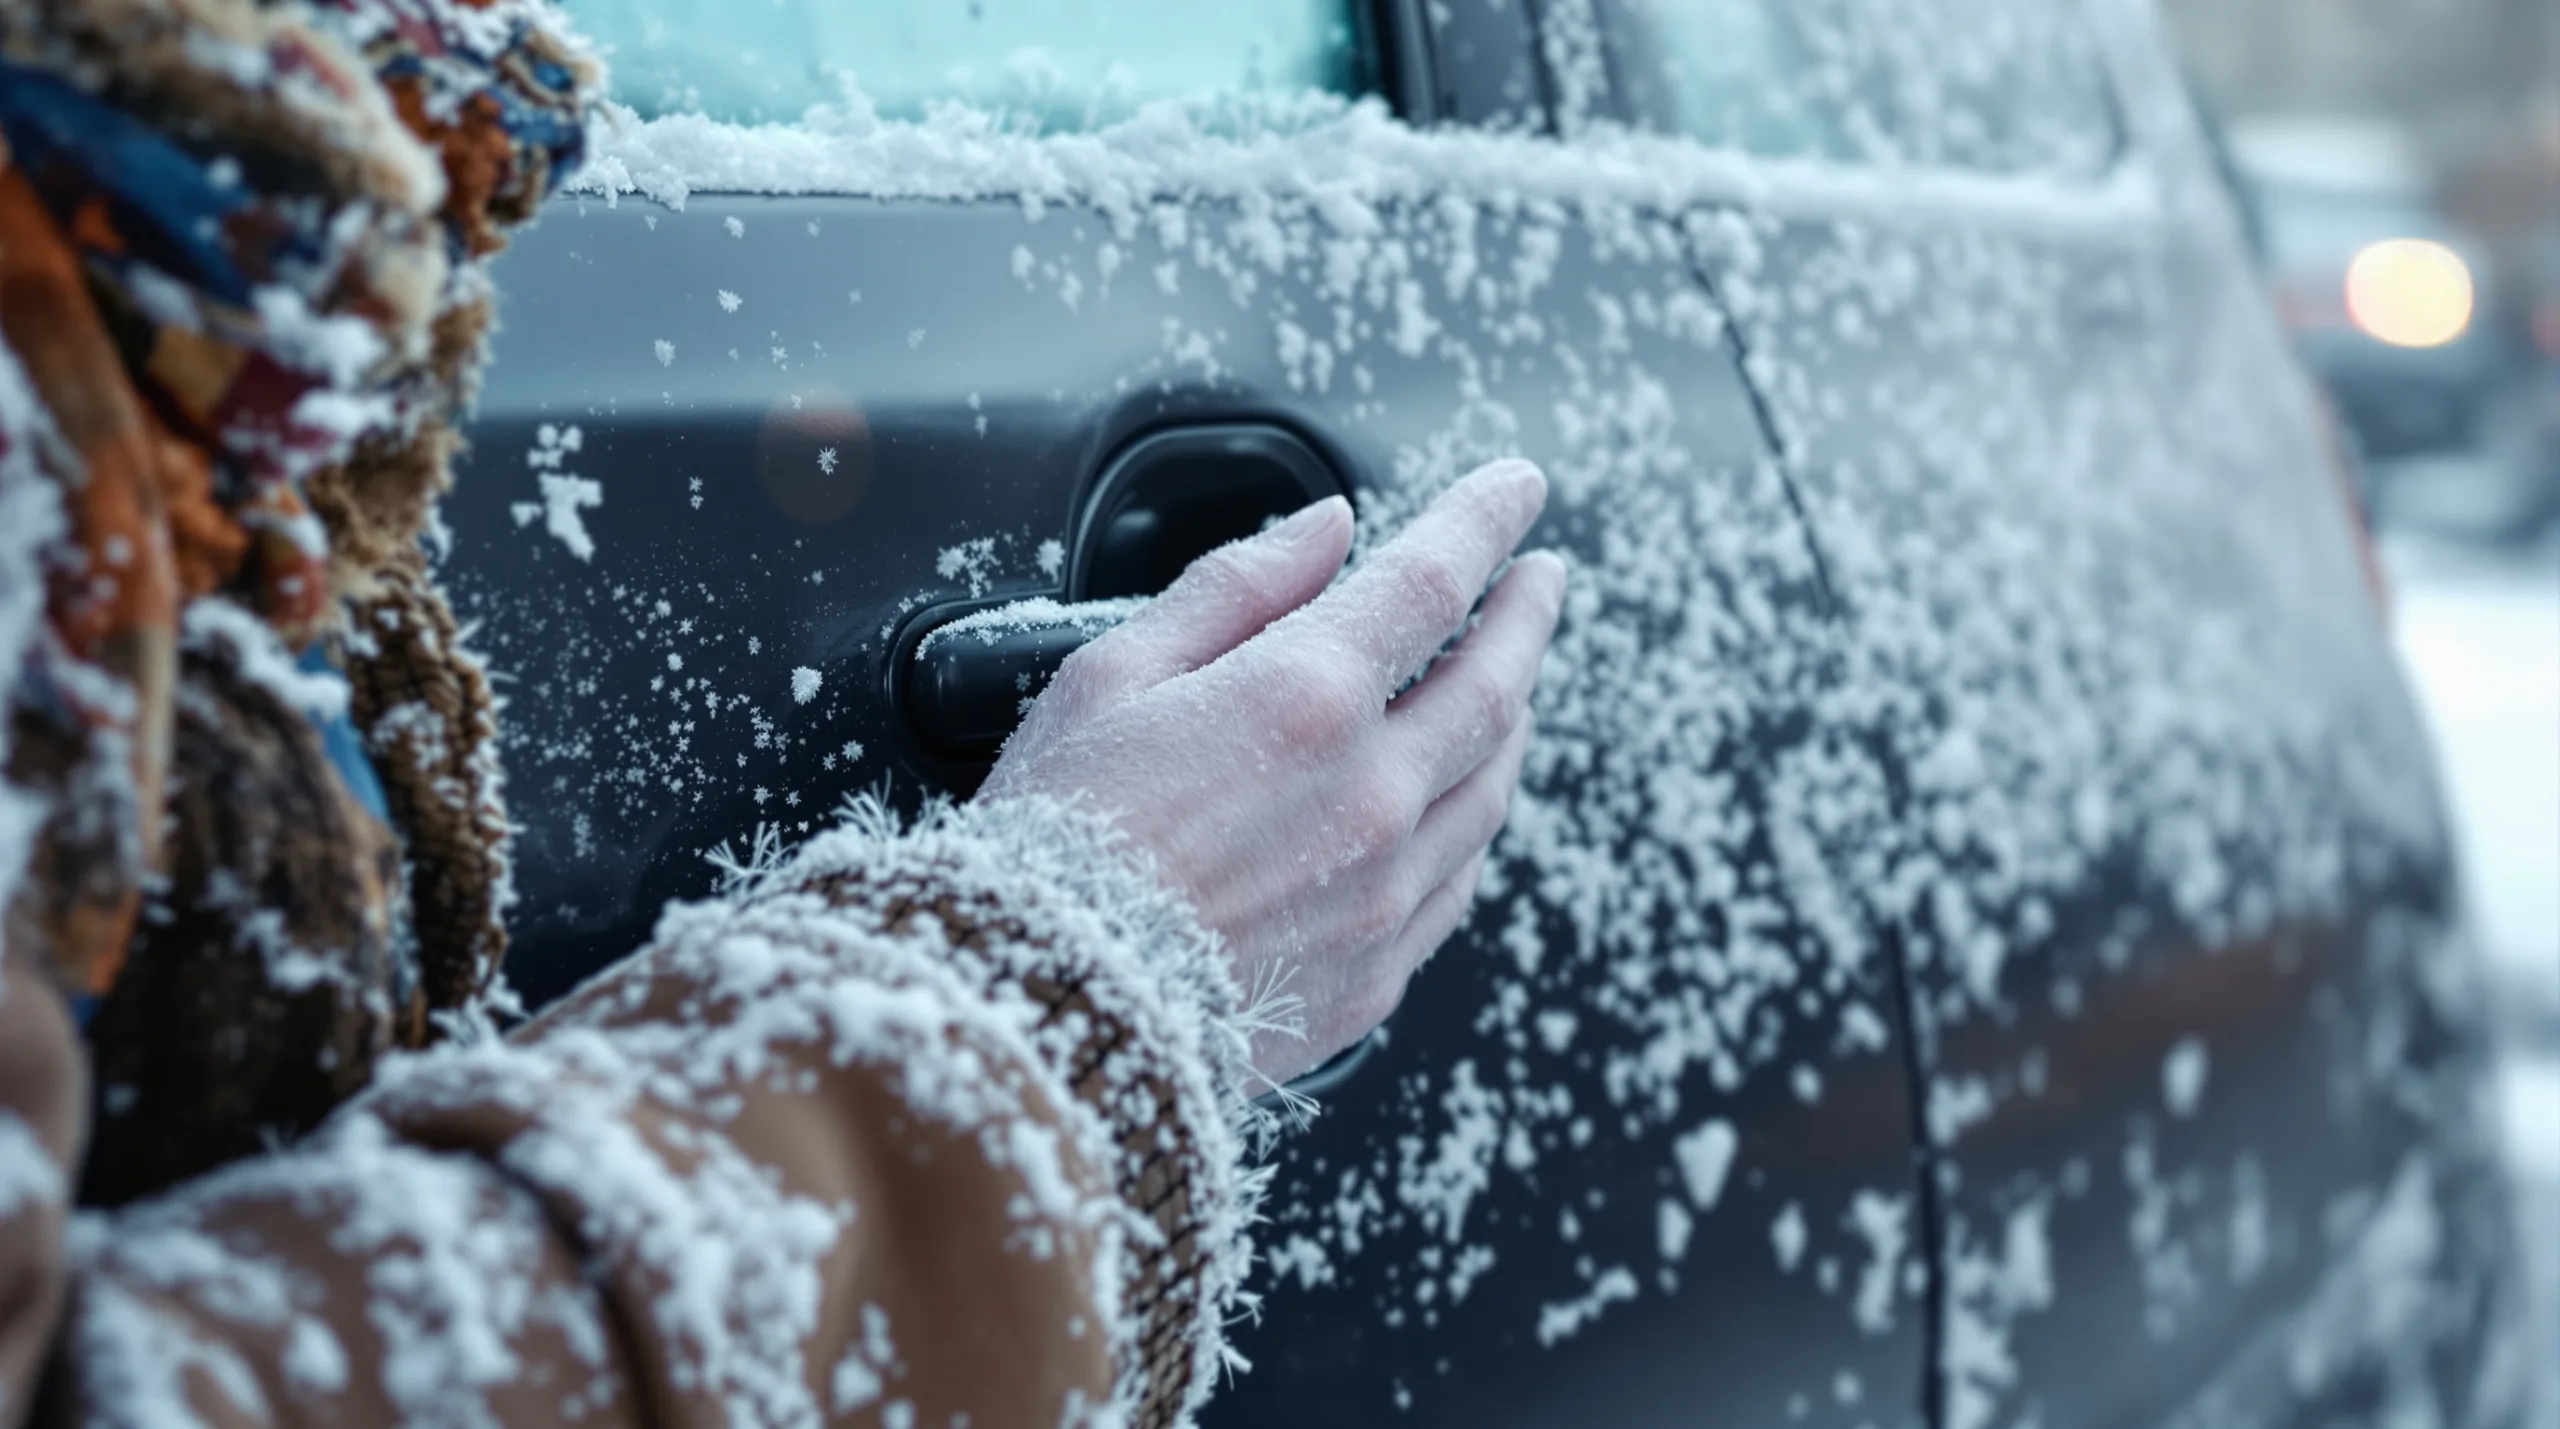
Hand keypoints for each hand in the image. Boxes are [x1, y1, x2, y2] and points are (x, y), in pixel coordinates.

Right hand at [978, 460, 1565, 1087]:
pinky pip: (1461, 879)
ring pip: (1493, 784)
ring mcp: (1384, 889)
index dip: (1484, 520)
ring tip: (1507, 681)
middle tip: (1538, 580)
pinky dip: (1474, 819)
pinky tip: (1461, 799)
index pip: (1433, 579)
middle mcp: (1370, 795)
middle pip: (1496, 683)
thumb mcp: (1112, 675)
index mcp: (1303, 700)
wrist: (1046, 1013)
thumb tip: (1326, 530)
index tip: (1514, 487)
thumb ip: (1234, 588)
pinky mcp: (1376, 971)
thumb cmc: (1055, 843)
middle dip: (1527, 615)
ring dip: (1512, 716)